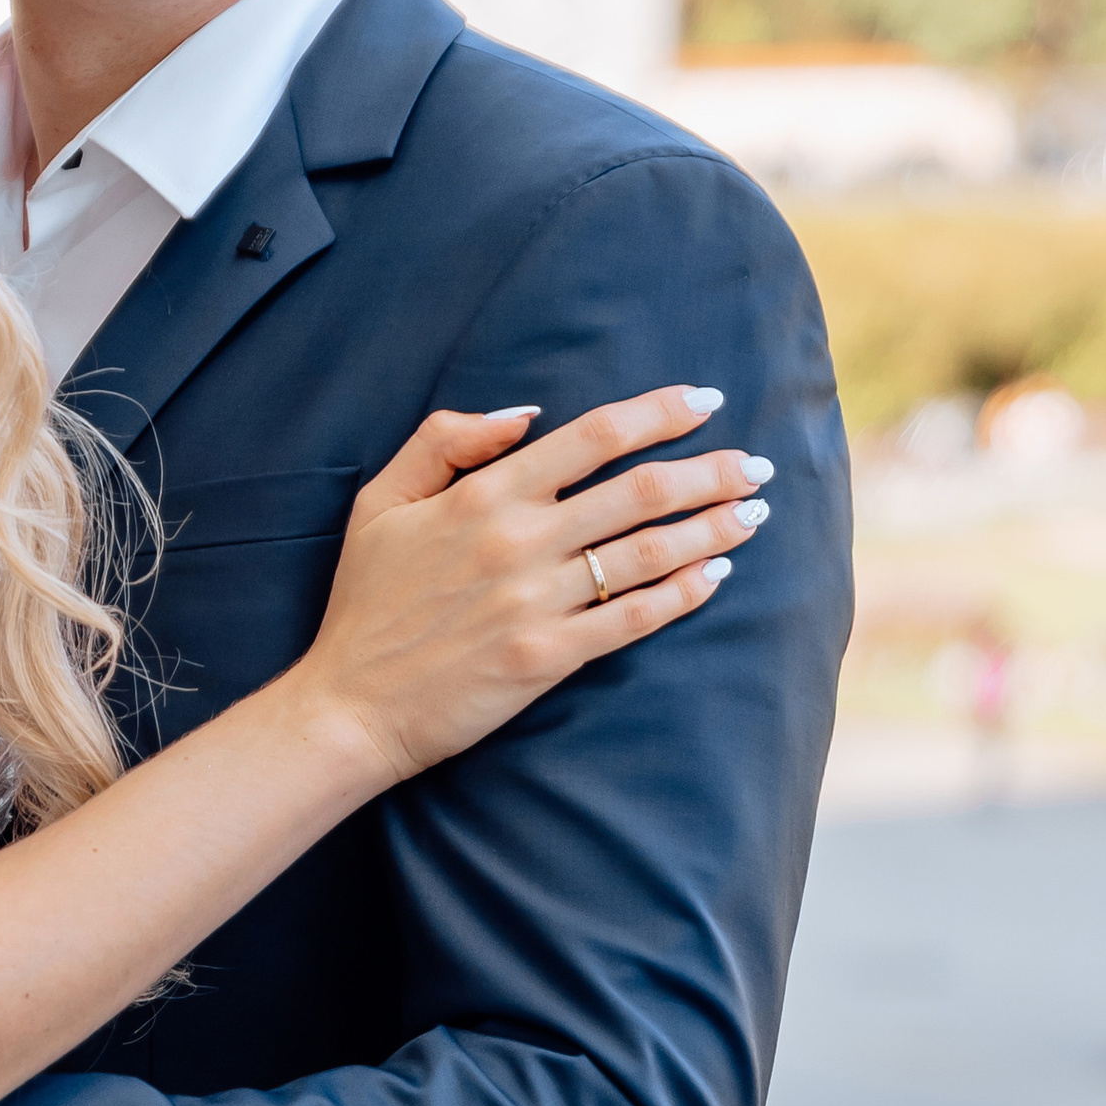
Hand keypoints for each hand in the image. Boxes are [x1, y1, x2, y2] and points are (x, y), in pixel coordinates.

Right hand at [297, 385, 769, 790]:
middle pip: (640, 491)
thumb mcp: (380, 502)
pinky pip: (634, 618)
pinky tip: (716, 575)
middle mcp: (520, 540)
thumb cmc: (365, 603)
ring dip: (712, 528)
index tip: (707, 400)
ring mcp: (538, 601)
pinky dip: (683, 593)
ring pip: (649, 552)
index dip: (659, 412)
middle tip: (755, 465)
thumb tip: (524, 415)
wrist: (350, 705)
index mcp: (485, 494)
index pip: (594, 436)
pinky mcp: (549, 656)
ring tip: (754, 514)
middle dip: (710, 472)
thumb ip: (445, 440)